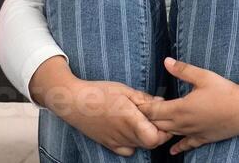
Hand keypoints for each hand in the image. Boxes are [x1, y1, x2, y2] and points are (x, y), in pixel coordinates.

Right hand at [31, 57, 164, 156]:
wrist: (74, 102)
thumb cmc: (99, 92)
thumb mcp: (124, 90)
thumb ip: (144, 99)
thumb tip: (161, 102)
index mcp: (130, 119)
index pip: (155, 138)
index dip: (164, 131)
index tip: (164, 118)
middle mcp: (124, 135)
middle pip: (151, 143)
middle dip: (158, 132)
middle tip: (156, 117)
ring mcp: (116, 142)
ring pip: (140, 146)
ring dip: (146, 137)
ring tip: (143, 121)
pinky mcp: (109, 144)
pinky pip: (128, 150)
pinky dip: (134, 143)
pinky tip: (131, 131)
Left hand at [142, 57, 238, 154]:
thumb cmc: (225, 91)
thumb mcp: (203, 76)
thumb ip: (183, 70)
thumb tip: (166, 61)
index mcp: (181, 108)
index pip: (154, 111)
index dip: (143, 107)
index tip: (134, 103)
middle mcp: (184, 123)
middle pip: (158, 124)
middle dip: (147, 119)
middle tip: (139, 113)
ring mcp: (193, 132)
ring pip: (170, 134)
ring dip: (159, 130)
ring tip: (150, 125)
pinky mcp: (203, 138)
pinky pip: (187, 145)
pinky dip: (178, 147)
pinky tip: (172, 151)